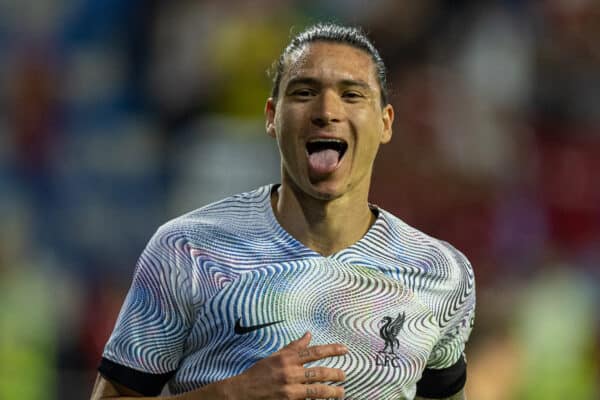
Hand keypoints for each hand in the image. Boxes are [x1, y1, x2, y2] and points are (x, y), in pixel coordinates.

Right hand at [225, 331, 346, 398]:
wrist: (242, 392)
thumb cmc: (259, 373)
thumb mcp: (275, 356)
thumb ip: (294, 347)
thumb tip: (309, 334)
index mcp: (287, 359)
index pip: (314, 352)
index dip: (332, 350)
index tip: (345, 349)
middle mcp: (289, 373)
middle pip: (319, 372)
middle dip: (335, 374)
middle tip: (344, 376)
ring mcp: (289, 390)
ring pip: (317, 390)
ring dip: (332, 392)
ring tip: (341, 393)